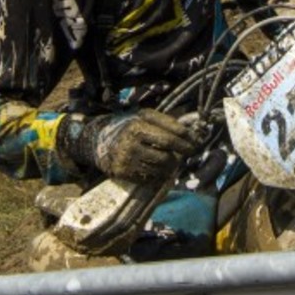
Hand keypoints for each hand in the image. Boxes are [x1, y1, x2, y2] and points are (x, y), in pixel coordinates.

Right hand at [76, 109, 200, 183]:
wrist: (99, 140)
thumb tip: (189, 132)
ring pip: (160, 169)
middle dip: (180, 156)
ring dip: (171, 167)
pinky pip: (149, 178)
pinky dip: (159, 175)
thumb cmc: (127, 125)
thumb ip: (165, 121)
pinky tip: (159, 169)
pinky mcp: (123, 173)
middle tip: (186, 154)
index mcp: (137, 126)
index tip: (195, 144)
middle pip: (167, 156)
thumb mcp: (143, 116)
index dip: (186, 142)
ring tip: (172, 161)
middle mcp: (131, 144)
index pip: (170, 138)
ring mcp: (126, 160)